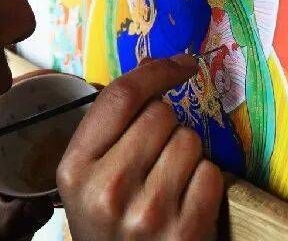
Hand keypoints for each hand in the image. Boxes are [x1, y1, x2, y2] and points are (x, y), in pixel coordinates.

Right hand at [57, 55, 223, 240]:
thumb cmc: (108, 220)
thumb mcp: (90, 175)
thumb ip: (113, 124)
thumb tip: (154, 66)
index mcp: (76, 168)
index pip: (121, 97)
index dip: (156, 71)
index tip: (182, 63)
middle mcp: (108, 189)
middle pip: (162, 114)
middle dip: (167, 126)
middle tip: (155, 156)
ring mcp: (148, 213)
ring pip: (190, 140)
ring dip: (186, 153)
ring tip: (168, 181)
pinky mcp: (185, 231)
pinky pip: (211, 173)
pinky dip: (204, 180)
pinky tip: (186, 200)